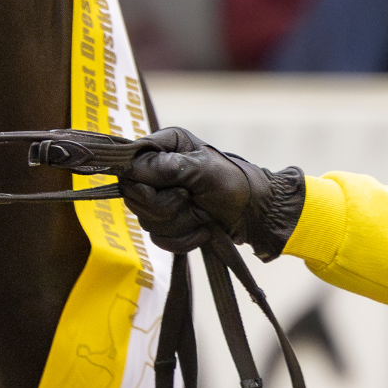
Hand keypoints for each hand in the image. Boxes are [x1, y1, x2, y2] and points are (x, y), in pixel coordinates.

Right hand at [119, 128, 303, 260]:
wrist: (259, 216)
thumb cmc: (237, 184)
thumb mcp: (204, 170)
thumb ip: (168, 167)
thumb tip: (132, 169)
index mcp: (164, 147)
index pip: (128, 164)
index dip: (141, 180)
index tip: (164, 187)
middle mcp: (157, 171)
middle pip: (133, 196)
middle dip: (164, 206)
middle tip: (190, 200)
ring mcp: (160, 198)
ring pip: (146, 220)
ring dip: (178, 223)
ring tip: (202, 216)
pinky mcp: (166, 222)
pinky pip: (158, 238)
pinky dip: (183, 239)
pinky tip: (202, 230)